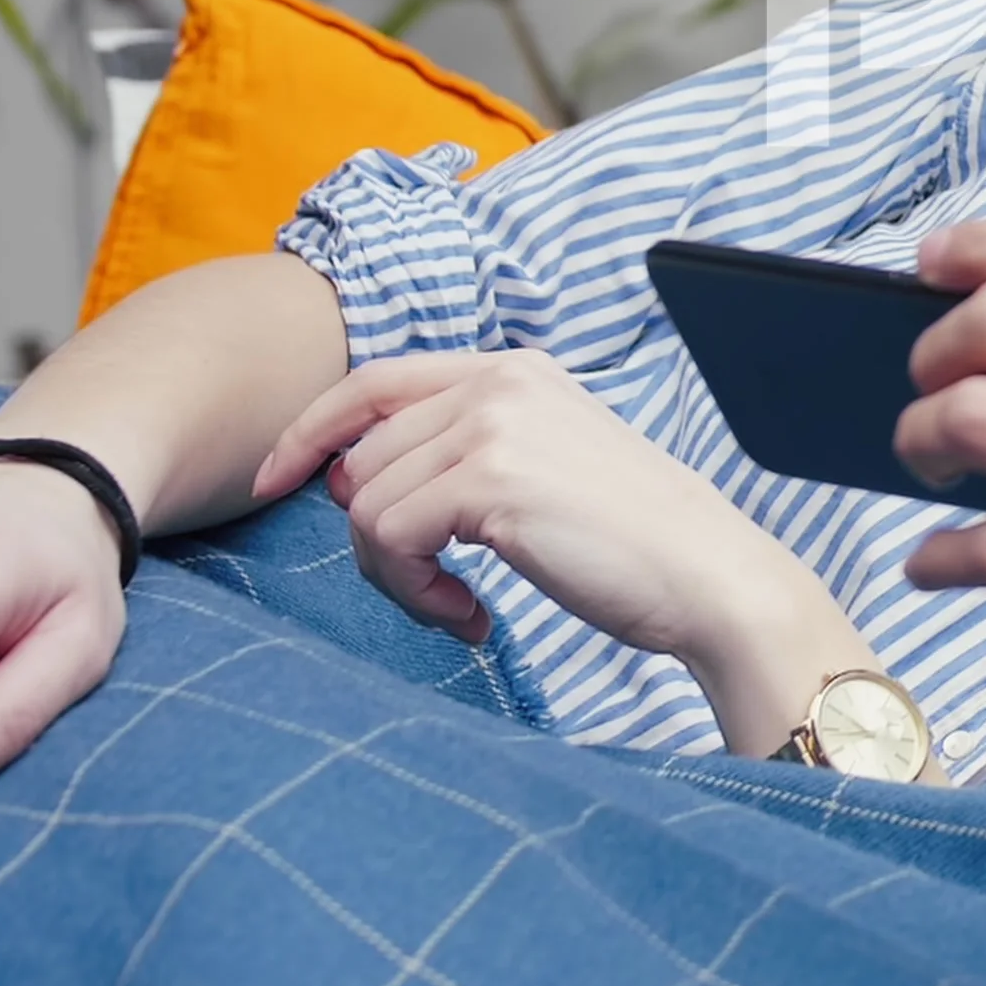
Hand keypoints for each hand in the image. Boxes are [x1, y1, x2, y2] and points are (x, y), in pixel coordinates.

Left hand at [254, 351, 866, 746]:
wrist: (710, 577)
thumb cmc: (635, 544)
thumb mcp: (545, 467)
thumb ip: (463, 450)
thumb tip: (350, 478)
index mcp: (515, 369)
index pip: (375, 382)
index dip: (312, 432)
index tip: (275, 482)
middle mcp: (500, 380)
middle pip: (362, 455)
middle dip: (375, 536)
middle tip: (435, 589)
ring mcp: (494, 424)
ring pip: (366, 503)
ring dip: (398, 576)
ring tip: (460, 606)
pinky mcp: (488, 480)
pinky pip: (386, 539)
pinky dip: (414, 593)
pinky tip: (473, 617)